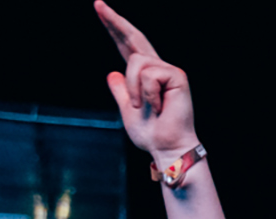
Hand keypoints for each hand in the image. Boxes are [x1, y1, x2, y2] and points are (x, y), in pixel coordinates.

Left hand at [95, 2, 200, 163]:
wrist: (166, 147)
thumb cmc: (151, 134)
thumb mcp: (127, 110)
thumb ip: (120, 91)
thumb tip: (112, 73)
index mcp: (144, 76)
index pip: (126, 46)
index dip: (114, 28)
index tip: (100, 9)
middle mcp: (157, 69)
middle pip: (134, 38)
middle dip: (115, 21)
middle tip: (98, 4)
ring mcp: (168, 71)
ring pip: (135, 62)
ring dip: (133, 89)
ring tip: (142, 107)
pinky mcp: (177, 76)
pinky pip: (148, 75)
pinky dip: (146, 94)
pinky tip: (158, 107)